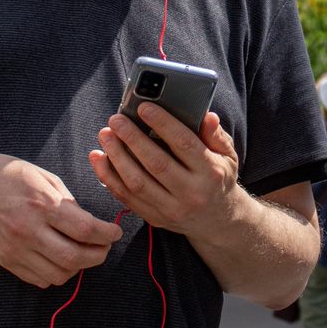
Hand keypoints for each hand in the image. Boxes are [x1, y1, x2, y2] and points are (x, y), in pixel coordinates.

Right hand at [0, 154, 122, 288]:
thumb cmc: (9, 176)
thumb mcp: (44, 177)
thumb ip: (68, 202)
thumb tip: (90, 223)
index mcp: (42, 205)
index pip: (85, 230)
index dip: (107, 234)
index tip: (115, 232)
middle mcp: (29, 231)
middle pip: (75, 258)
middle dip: (98, 255)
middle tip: (105, 247)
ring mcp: (16, 250)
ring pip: (59, 274)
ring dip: (79, 267)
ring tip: (84, 252)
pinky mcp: (7, 261)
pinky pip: (40, 279)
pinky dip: (57, 273)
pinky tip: (60, 258)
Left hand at [89, 105, 241, 237]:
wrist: (215, 220)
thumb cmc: (217, 178)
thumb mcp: (227, 155)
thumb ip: (216, 135)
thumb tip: (207, 116)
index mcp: (210, 172)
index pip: (184, 144)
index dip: (163, 124)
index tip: (144, 107)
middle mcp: (191, 193)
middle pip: (156, 163)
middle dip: (132, 139)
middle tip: (116, 120)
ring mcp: (171, 209)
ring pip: (137, 182)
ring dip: (117, 157)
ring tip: (105, 135)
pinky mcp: (155, 218)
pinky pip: (126, 198)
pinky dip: (109, 177)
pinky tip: (99, 158)